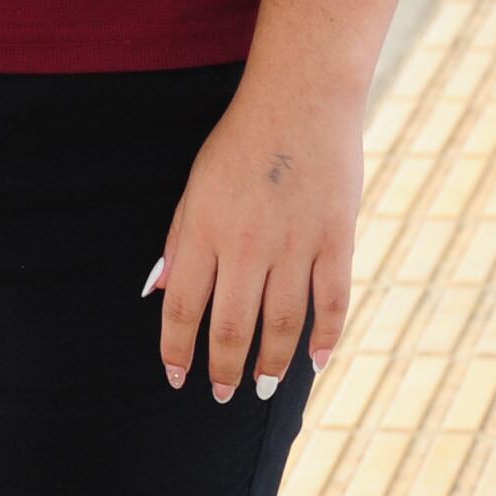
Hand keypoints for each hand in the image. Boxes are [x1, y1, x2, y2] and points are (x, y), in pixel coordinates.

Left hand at [153, 72, 362, 403]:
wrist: (301, 99)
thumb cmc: (240, 143)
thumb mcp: (195, 186)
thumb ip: (180, 241)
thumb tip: (160, 291)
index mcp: (205, 230)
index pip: (185, 307)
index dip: (178, 349)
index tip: (177, 377)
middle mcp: (248, 245)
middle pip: (233, 327)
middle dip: (225, 368)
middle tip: (223, 396)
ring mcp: (295, 244)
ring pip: (283, 325)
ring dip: (272, 364)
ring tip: (262, 389)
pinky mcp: (335, 239)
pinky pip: (332, 302)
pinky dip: (326, 338)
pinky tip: (315, 364)